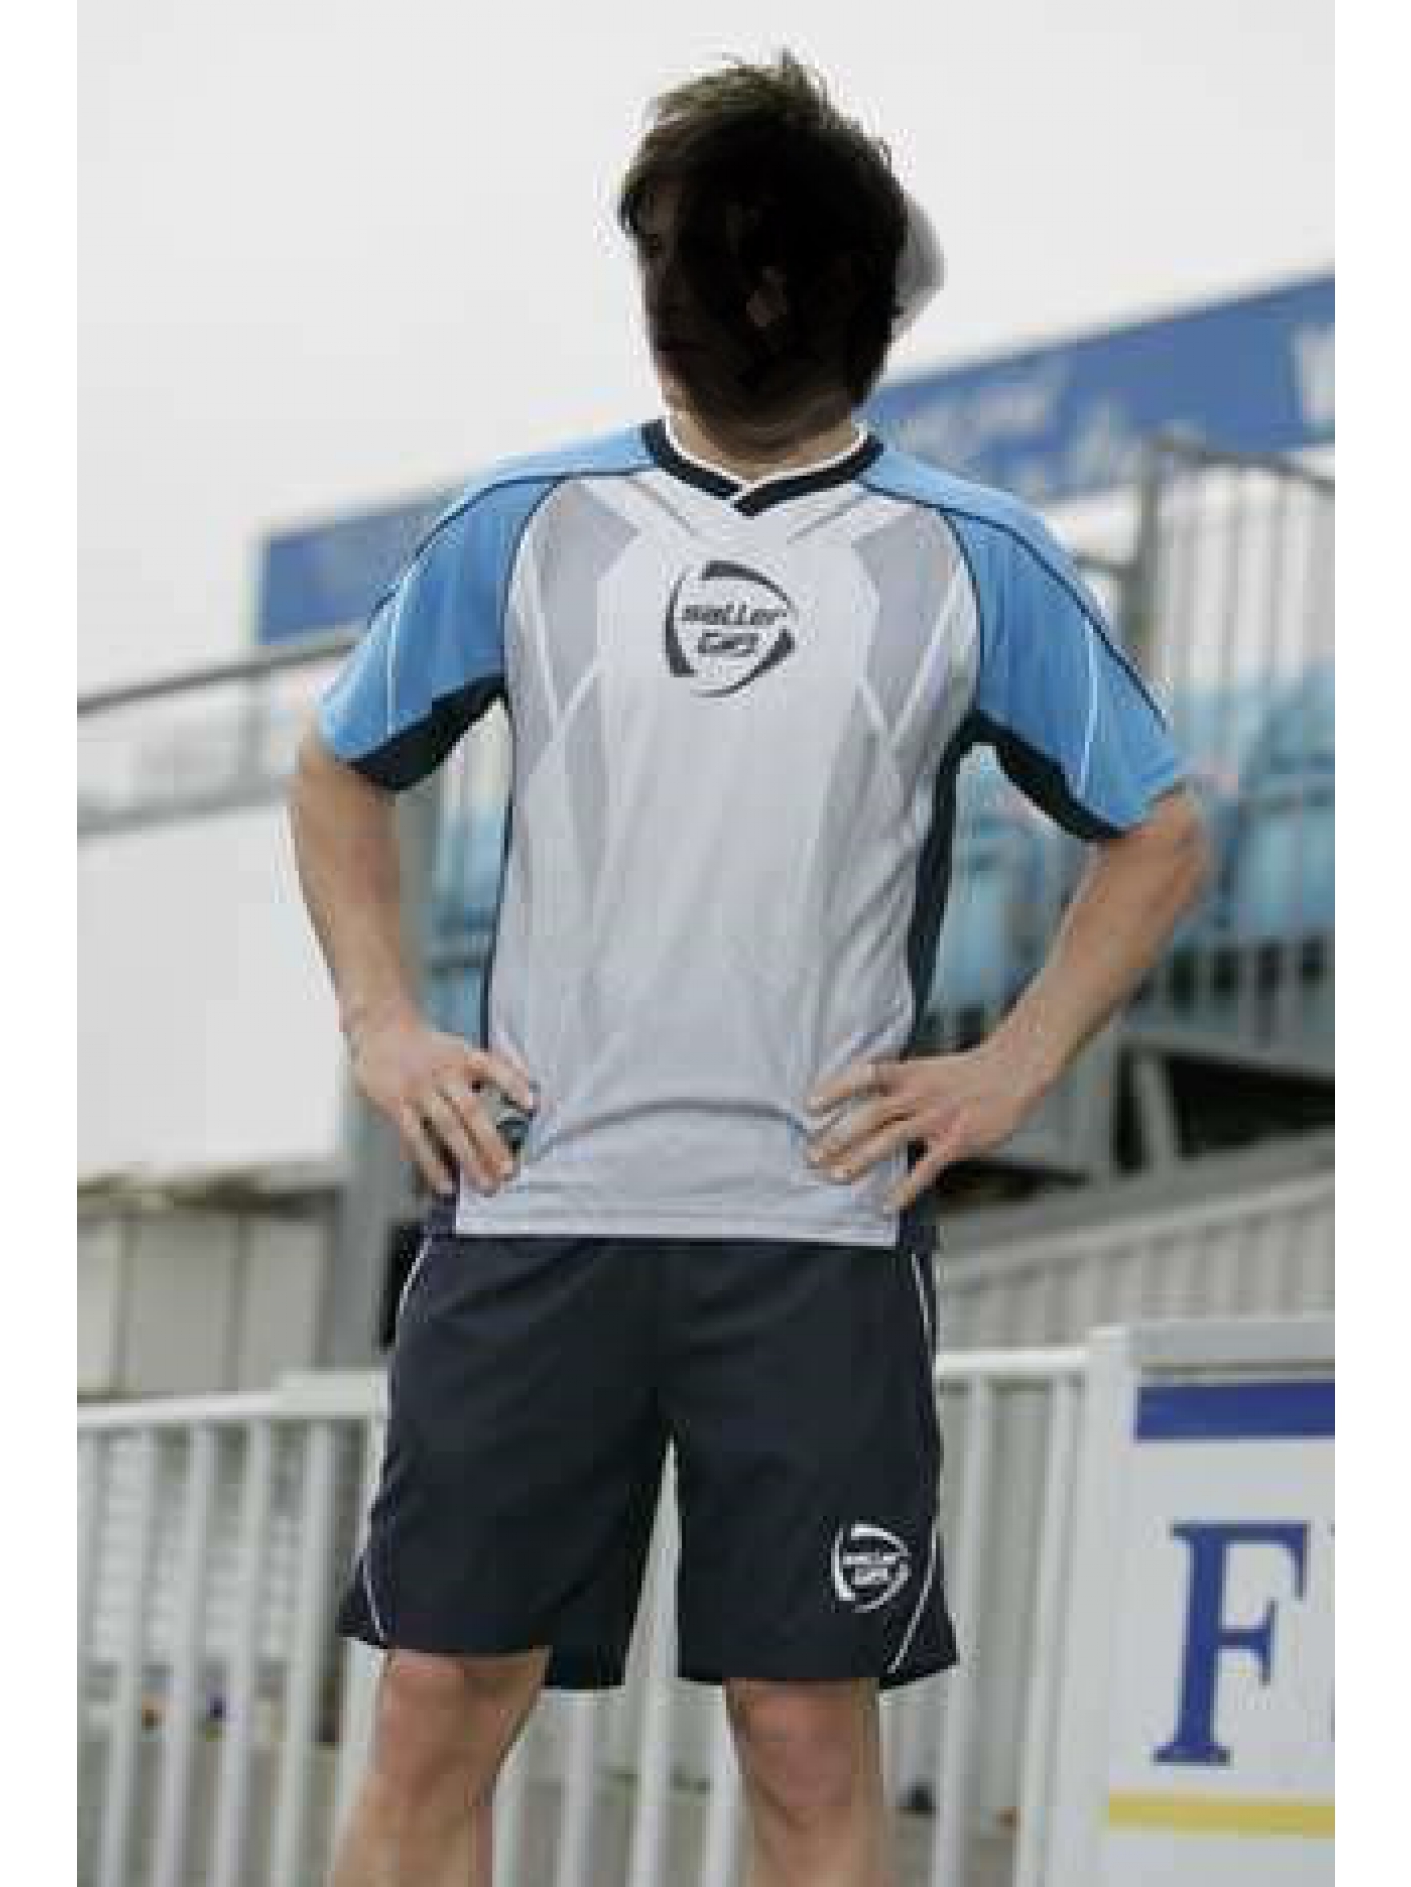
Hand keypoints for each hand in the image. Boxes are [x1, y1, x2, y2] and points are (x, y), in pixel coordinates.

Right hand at [347, 1006, 536, 1197]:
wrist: (380, 1030)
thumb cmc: (429, 1047)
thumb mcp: (460, 1047)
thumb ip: (492, 1067)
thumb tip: (528, 1086)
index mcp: (463, 1056)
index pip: (493, 1068)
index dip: (513, 1084)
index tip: (532, 1105)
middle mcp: (443, 1072)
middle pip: (472, 1110)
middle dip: (492, 1142)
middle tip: (509, 1170)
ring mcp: (419, 1089)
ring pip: (447, 1128)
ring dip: (468, 1159)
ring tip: (486, 1184)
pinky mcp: (397, 1104)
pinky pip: (416, 1139)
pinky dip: (432, 1164)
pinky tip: (446, 1185)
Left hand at [804, 1041, 1040, 1211]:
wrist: (1012, 1072)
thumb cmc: (965, 1074)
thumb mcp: (926, 1069)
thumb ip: (897, 1087)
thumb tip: (861, 1107)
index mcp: (909, 1073)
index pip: (865, 1075)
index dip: (836, 1088)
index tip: (810, 1105)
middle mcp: (919, 1093)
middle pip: (870, 1113)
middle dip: (837, 1135)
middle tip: (812, 1155)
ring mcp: (937, 1117)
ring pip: (891, 1138)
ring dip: (861, 1158)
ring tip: (837, 1176)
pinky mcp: (956, 1140)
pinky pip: (926, 1167)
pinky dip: (905, 1188)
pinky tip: (886, 1205)